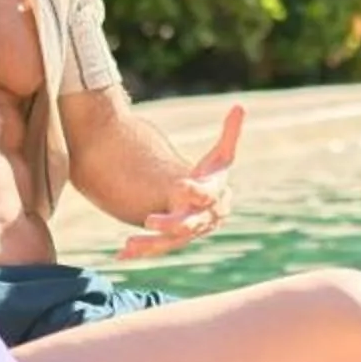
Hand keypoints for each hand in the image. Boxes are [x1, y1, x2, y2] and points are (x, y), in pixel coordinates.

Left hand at [114, 106, 239, 261]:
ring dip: (149, 244)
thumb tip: (240, 105)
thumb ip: (230, 135)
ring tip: (128, 244)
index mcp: (214, 198)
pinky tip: (120, 256)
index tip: (181, 185)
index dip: (196, 192)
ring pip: (169, 243)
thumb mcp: (220, 159)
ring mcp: (186, 235)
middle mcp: (203, 220)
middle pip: (187, 224)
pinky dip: (139, 253)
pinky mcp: (170, 243)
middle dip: (170, 224)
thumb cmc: (210, 180)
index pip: (207, 196)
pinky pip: (155, 250)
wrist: (206, 209)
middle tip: (149, 220)